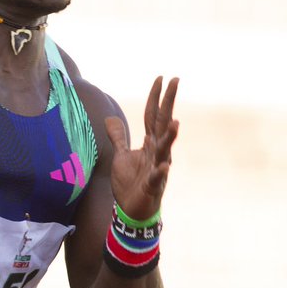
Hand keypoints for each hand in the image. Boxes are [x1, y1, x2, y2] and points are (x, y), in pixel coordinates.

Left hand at [105, 76, 178, 220]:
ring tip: (175, 122)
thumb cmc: (130, 182)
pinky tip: (164, 165)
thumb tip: (110, 118)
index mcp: (150, 143)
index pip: (154, 115)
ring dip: (170, 137)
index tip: (162, 78)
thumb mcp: (121, 155)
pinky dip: (160, 172)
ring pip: (164, 149)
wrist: (132, 209)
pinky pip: (157, 177)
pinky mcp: (152, 185)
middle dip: (168, 103)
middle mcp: (157, 152)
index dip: (156, 97)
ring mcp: (157, 168)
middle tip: (175, 82)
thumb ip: (119, 137)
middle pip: (163, 124)